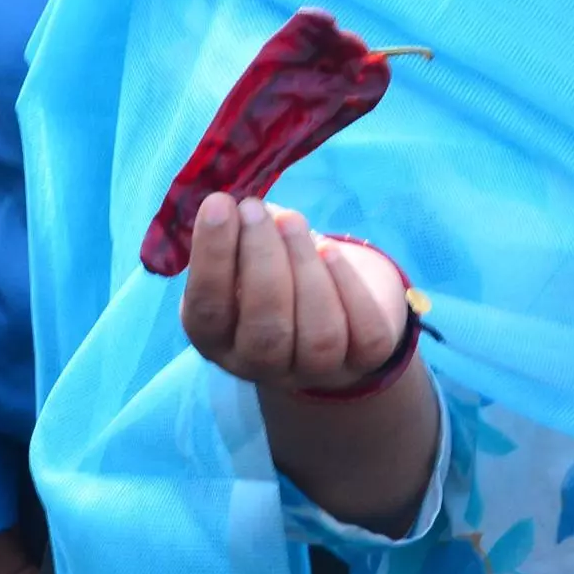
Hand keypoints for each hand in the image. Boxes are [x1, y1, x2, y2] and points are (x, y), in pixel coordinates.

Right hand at [175, 195, 410, 393]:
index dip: (213, 257)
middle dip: (262, 261)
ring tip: (292, 220)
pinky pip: (365, 333)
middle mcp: (262, 364)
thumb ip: (232, 234)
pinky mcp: (363, 360)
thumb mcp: (239, 254)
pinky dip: (348, 285)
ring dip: (305, 268)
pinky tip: (330, 249)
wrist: (327, 297)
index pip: (209, 311)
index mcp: (217, 339)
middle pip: (265, 332)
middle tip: (256, 209)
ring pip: (319, 334)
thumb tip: (234, 203)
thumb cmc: (268, 267)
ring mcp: (315, 369)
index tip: (219, 204)